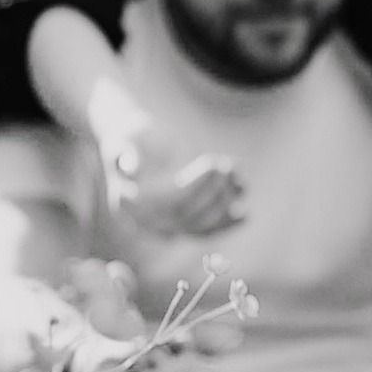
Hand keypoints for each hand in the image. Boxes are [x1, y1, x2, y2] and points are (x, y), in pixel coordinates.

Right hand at [105, 139, 246, 241]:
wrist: (140, 149)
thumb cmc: (134, 139)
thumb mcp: (125, 138)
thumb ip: (126, 151)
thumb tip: (131, 165)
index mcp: (130, 203)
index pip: (170, 202)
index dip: (197, 184)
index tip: (216, 162)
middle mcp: (147, 222)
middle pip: (189, 215)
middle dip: (215, 192)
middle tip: (230, 167)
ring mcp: (166, 227)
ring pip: (201, 225)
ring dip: (226, 203)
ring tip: (240, 177)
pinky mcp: (183, 226)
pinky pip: (206, 233)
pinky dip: (228, 225)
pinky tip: (246, 215)